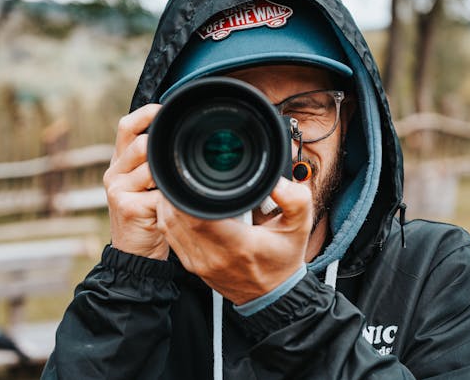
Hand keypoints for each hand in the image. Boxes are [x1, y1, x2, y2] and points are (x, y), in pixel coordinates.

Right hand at [104, 104, 168, 259]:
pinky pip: (158, 192)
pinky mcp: (126, 206)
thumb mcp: (148, 184)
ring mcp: (117, 189)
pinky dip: (170, 199)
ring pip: (151, 167)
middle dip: (163, 153)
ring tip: (172, 193)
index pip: (127, 125)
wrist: (135, 254)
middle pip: (141, 144)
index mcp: (119, 161)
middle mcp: (114, 172)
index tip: (167, 112)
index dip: (147, 114)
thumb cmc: (148, 215)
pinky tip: (170, 208)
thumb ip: (155, 162)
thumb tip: (180, 136)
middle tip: (175, 170)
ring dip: (168, 179)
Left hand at [155, 178, 312, 304]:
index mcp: (238, 245)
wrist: (273, 295)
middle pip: (179, 217)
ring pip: (169, 225)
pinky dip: (171, 217)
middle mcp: (214, 256)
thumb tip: (277, 182)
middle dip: (180, 193)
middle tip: (189, 174)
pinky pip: (170, 236)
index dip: (191, 192)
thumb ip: (295, 200)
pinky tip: (181, 205)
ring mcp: (199, 263)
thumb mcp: (300, 227)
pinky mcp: (192, 265)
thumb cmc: (283, 260)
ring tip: (185, 186)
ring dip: (171, 204)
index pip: (200, 217)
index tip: (197, 176)